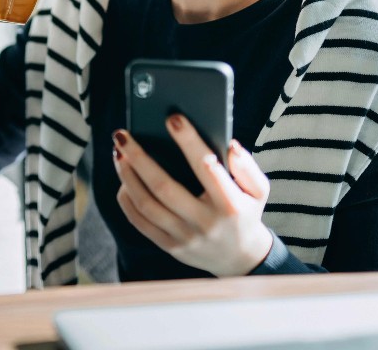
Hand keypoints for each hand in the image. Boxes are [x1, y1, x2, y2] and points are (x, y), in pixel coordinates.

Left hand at [112, 115, 273, 276]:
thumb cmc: (245, 214)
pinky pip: (140, 222)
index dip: (189, 141)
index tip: (172, 118)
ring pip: (146, 204)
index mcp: (229, 204)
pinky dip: (127, 199)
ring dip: (127, 176)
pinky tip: (123, 180)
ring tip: (119, 153)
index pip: (206, 167)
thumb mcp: (258, 191)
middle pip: (163, 187)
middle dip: (139, 158)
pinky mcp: (170, 247)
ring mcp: (185, 237)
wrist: (240, 259)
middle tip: (122, 136)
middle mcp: (205, 222)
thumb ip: (247, 167)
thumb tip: (230, 145)